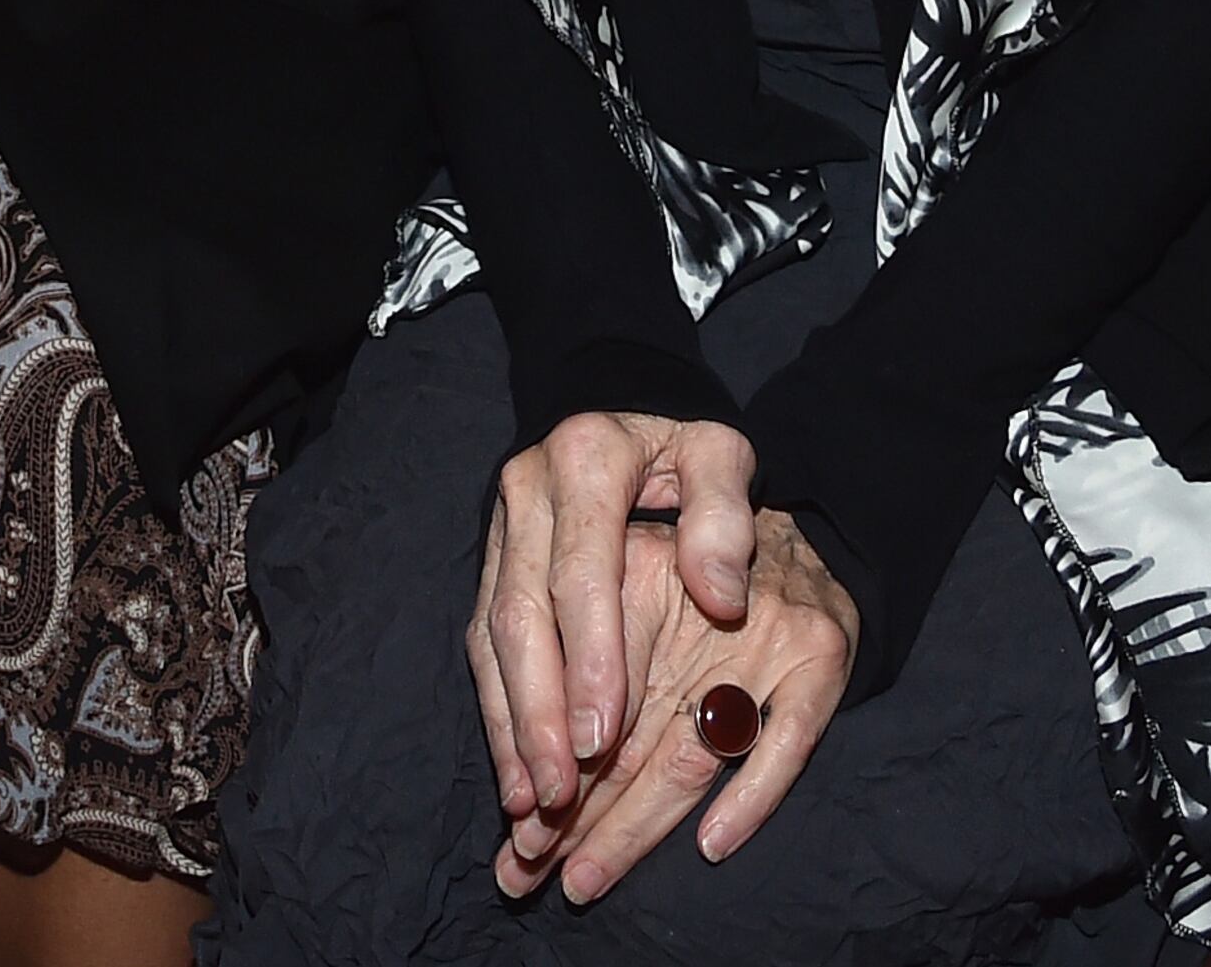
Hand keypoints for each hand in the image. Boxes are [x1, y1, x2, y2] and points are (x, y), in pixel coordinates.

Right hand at [468, 410, 759, 845]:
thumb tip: (724, 595)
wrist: (617, 407)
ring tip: (531, 803)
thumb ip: (725, 519)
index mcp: (586, 461)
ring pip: (493, 638)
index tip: (601, 737)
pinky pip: (485, 645)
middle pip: (522, 617)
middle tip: (557, 795)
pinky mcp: (494, 564)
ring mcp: (502, 531)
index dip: (588, 659)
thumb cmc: (683, 443)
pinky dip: (500, 712)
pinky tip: (516, 772)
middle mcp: (529, 495)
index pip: (583, 573)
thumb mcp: (722, 454)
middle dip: (537, 713)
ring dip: (509, 725)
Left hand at [505, 508, 856, 906]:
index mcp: (640, 572)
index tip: (518, 816)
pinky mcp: (822, 661)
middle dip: (578, 811)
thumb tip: (527, 750)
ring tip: (584, 879)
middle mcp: (705, 605)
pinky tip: (712, 843)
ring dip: (637, 827)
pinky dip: (749, 797)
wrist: (805, 535)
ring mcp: (769, 636)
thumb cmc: (695, 572)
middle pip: (633, 734)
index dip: (551, 759)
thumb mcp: (631, 574)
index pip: (589, 686)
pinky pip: (784, 745)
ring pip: (696, 753)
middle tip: (527, 868)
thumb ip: (584, 651)